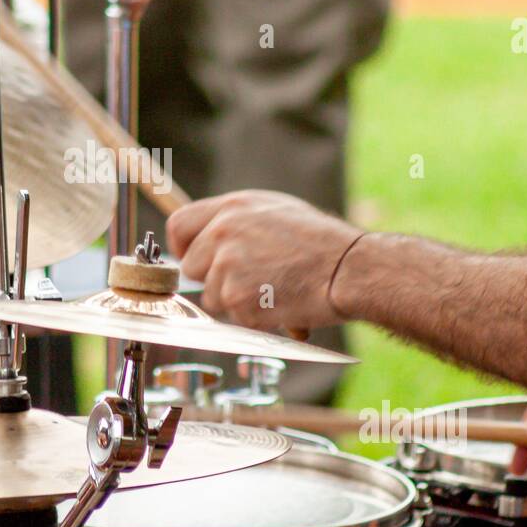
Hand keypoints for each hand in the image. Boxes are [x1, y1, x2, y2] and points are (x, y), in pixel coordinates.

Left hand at [166, 190, 362, 330]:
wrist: (347, 267)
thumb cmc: (321, 242)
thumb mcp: (274, 211)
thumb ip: (238, 223)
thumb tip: (211, 240)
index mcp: (231, 208)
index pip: (178, 226)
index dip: (182, 248)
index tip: (194, 260)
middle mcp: (222, 232)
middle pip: (191, 267)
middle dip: (213, 280)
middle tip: (248, 283)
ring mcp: (227, 265)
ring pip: (212, 297)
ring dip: (237, 302)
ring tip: (273, 289)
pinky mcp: (236, 297)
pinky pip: (234, 316)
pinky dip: (255, 317)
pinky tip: (280, 302)